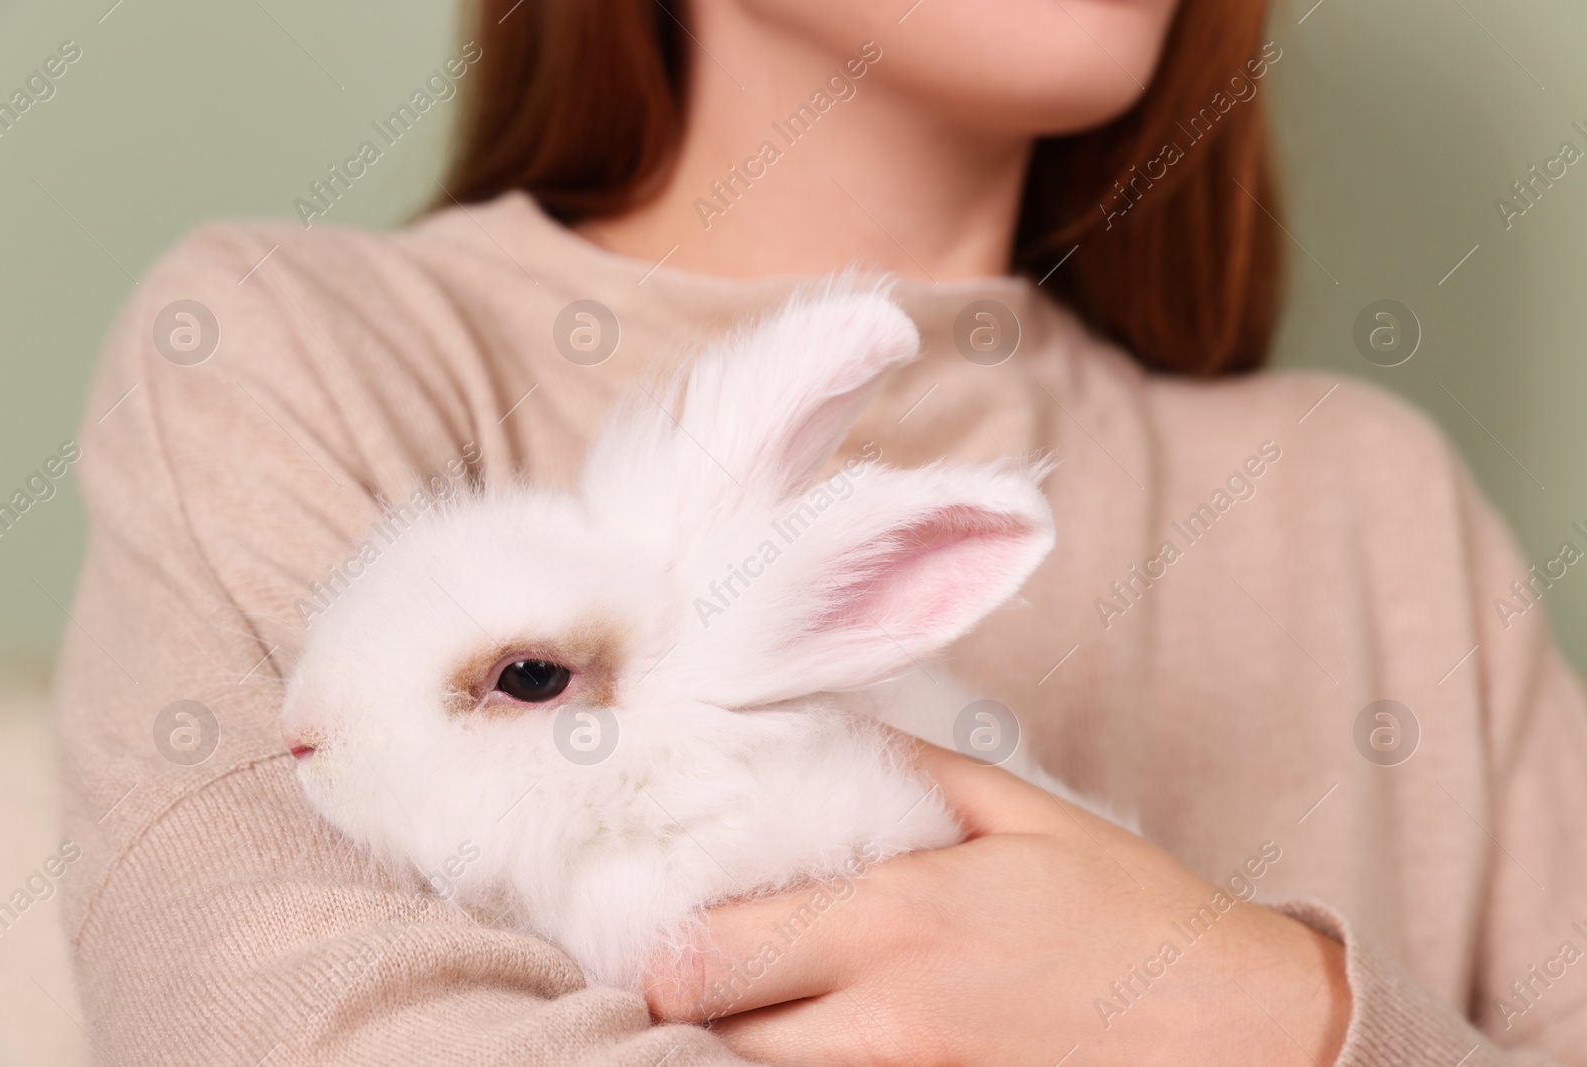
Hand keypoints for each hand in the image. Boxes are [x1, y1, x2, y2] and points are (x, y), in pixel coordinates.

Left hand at [643, 737, 1349, 1065]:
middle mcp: (882, 1019)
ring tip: (762, 1002)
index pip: (705, 956)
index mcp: (892, 920)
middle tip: (702, 971)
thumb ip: (902, 768)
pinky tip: (822, 1033)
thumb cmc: (1126, 910)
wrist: (1233, 1024)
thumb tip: (814, 733)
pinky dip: (803, 1066)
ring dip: (738, 1044)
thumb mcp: (1017, 811)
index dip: (664, 947)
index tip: (671, 924)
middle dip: (685, 1003)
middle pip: (706, 1033)